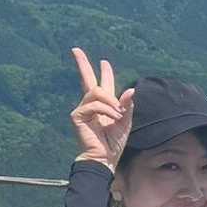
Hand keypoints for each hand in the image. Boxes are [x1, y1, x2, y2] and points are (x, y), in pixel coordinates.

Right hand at [69, 47, 134, 171]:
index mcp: (104, 104)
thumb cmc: (114, 142)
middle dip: (82, 63)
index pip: (102, 83)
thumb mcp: (126, 121)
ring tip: (118, 115)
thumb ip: (127, 105)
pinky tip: (112, 118)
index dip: (103, 72)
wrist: (105, 157)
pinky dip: (106, 109)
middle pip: (87, 79)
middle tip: (75, 49)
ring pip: (97, 91)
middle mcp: (92, 104)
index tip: (103, 61)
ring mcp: (83, 109)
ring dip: (111, 102)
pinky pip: (94, 104)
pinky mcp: (77, 115)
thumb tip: (131, 89)